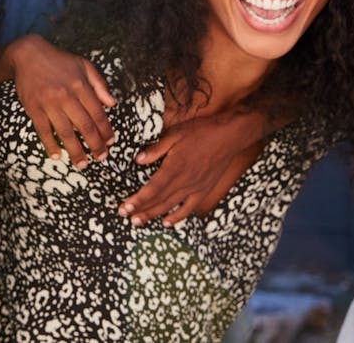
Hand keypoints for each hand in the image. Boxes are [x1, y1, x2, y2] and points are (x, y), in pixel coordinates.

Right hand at [11, 35, 115, 167]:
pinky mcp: (33, 108)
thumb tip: (112, 104)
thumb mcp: (84, 65)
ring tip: (82, 163)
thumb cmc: (58, 61)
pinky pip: (43, 131)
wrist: (28, 54)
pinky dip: (50, 145)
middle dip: (95, 145)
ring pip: (65, 132)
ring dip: (75, 151)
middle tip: (101, 158)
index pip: (97, 113)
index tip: (110, 142)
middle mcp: (66, 96)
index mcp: (80, 85)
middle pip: (84, 126)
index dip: (106, 130)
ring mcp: (49, 103)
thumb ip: (99, 84)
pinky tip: (57, 155)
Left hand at [119, 113, 243, 226]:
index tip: (124, 207)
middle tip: (124, 217)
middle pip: (159, 201)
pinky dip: (177, 217)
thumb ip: (156, 149)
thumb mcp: (175, 134)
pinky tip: (167, 222)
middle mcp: (184, 181)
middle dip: (141, 210)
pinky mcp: (204, 190)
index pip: (152, 189)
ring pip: (171, 207)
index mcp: (175, 167)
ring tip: (138, 222)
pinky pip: (189, 208)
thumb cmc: (201, 132)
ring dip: (153, 215)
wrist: (229, 136)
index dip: (137, 200)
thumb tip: (137, 160)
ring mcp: (195, 188)